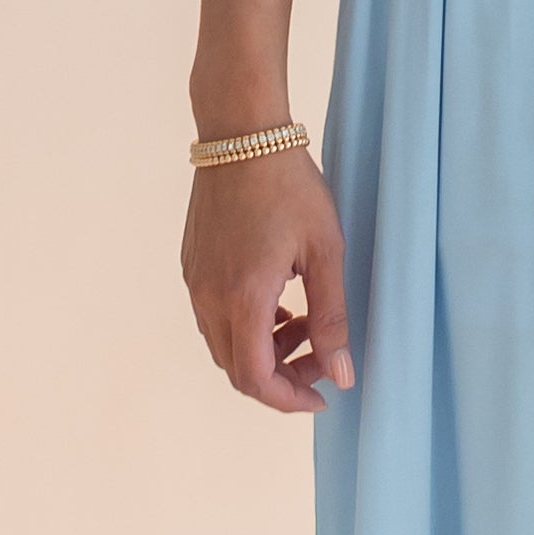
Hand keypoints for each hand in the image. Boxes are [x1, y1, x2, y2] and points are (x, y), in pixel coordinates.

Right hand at [182, 149, 351, 407]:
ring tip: (303, 324)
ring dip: (264, 350)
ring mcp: (195, 282)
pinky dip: (246, 326)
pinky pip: (213, 317)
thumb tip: (341, 373)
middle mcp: (209, 297)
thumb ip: (332, 317)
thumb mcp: (326, 251)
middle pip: (237, 368)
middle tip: (321, 357)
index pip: (256, 378)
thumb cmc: (290, 186)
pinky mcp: (192, 266)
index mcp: (244, 298)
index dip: (288, 399)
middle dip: (281, 376)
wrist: (242, 135)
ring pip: (224, 344)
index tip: (321, 395)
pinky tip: (279, 302)